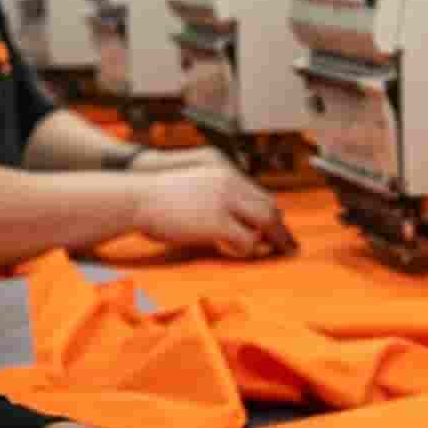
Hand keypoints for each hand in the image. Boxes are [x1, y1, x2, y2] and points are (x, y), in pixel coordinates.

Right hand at [133, 164, 295, 257]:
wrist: (138, 196)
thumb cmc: (159, 196)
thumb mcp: (195, 186)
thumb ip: (216, 195)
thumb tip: (231, 217)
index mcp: (226, 173)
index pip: (260, 193)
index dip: (272, 213)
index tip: (279, 228)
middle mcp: (230, 184)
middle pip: (269, 207)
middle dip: (281, 229)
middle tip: (289, 246)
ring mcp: (226, 202)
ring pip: (265, 222)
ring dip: (273, 239)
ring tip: (278, 253)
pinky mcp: (218, 222)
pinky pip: (247, 240)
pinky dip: (249, 250)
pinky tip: (242, 254)